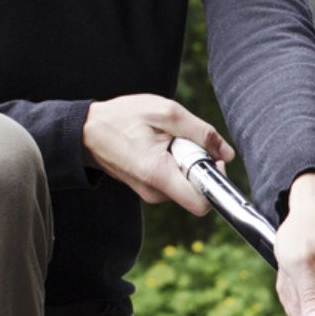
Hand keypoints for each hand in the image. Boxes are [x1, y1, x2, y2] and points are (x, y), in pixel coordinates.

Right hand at [82, 95, 234, 214]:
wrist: (87, 131)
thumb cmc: (122, 118)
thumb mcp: (165, 112)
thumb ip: (201, 132)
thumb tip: (227, 153)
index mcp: (159, 176)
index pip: (202, 202)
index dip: (216, 180)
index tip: (212, 158)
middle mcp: (156, 193)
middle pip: (198, 191)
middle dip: (200, 165)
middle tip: (184, 141)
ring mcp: (152, 194)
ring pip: (187, 184)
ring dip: (187, 161)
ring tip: (165, 141)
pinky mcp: (151, 189)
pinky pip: (176, 180)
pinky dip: (176, 163)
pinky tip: (160, 147)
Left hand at [274, 172, 314, 315]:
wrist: (314, 211)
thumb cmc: (307, 229)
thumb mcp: (299, 262)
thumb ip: (310, 297)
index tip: (308, 305)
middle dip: (308, 313)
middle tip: (299, 284)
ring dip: (305, 303)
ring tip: (301, 277)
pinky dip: (309, 297)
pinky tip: (306, 278)